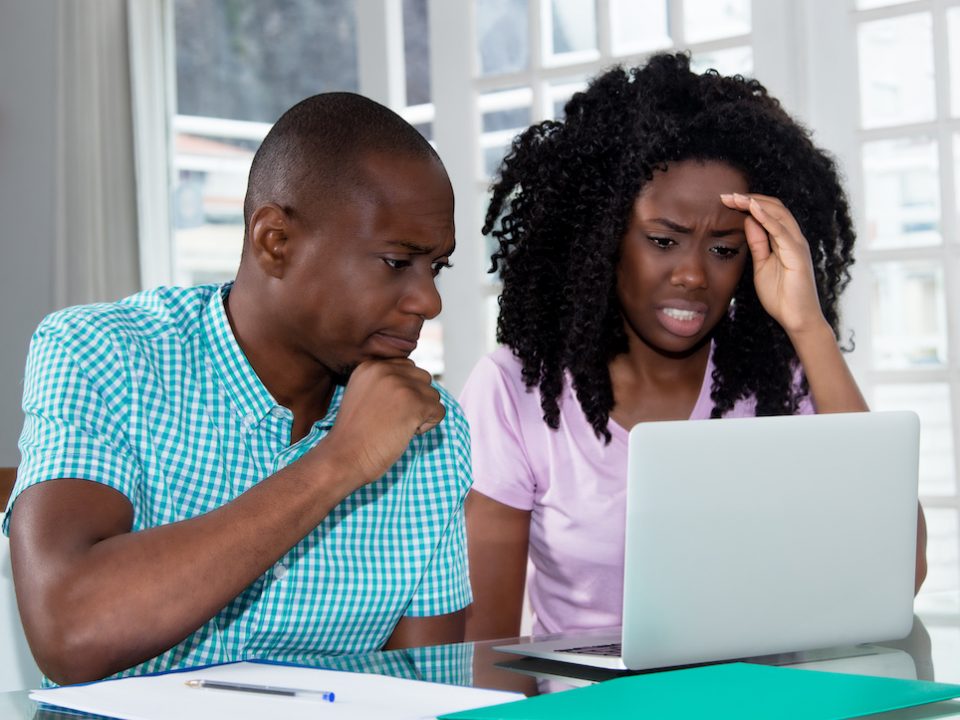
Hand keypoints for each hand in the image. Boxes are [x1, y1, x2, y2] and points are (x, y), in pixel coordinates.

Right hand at [318, 358, 444, 489]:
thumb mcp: (363, 395)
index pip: (406, 368)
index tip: (386, 410)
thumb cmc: (354, 435)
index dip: (404, 392)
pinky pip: (439, 411)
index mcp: (370, 366)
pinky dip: (428, 426)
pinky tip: (405, 433)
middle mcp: (385, 369)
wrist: (343, 457)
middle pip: (423, 378)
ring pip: (433, 395)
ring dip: (422, 414)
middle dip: (416, 400)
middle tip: (393, 420)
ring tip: (397, 427)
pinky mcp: (415, 402)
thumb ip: (385, 383)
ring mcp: (401, 384)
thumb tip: (417, 384)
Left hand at [720, 193, 825, 336]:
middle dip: (749, 199)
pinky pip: (781, 231)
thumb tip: (748, 221)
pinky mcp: (797, 255)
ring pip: (778, 214)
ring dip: (756, 203)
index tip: (726, 200)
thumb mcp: (762, 265)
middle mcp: (793, 238)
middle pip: (774, 208)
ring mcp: (797, 245)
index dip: (748, 204)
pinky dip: (767, 218)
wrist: (797, 319)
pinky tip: (752, 209)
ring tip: (736, 197)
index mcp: (785, 240)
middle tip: (726, 195)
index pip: (768, 213)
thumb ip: (758, 244)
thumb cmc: (781, 296)